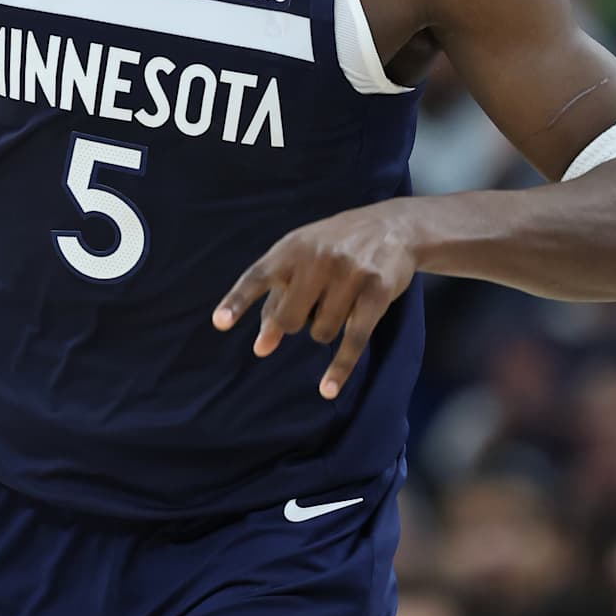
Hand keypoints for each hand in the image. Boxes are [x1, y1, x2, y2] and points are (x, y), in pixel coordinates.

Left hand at [213, 201, 418, 398]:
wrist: (395, 226)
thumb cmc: (336, 247)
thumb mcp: (302, 261)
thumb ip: (276, 300)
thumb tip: (260, 348)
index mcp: (292, 248)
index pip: (258, 276)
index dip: (238, 301)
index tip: (220, 323)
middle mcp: (318, 258)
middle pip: (289, 319)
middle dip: (294, 324)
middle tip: (311, 306)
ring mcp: (349, 274)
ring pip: (321, 332)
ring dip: (326, 329)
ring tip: (341, 302)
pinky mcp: (377, 292)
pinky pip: (352, 340)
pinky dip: (339, 367)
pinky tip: (328, 389)